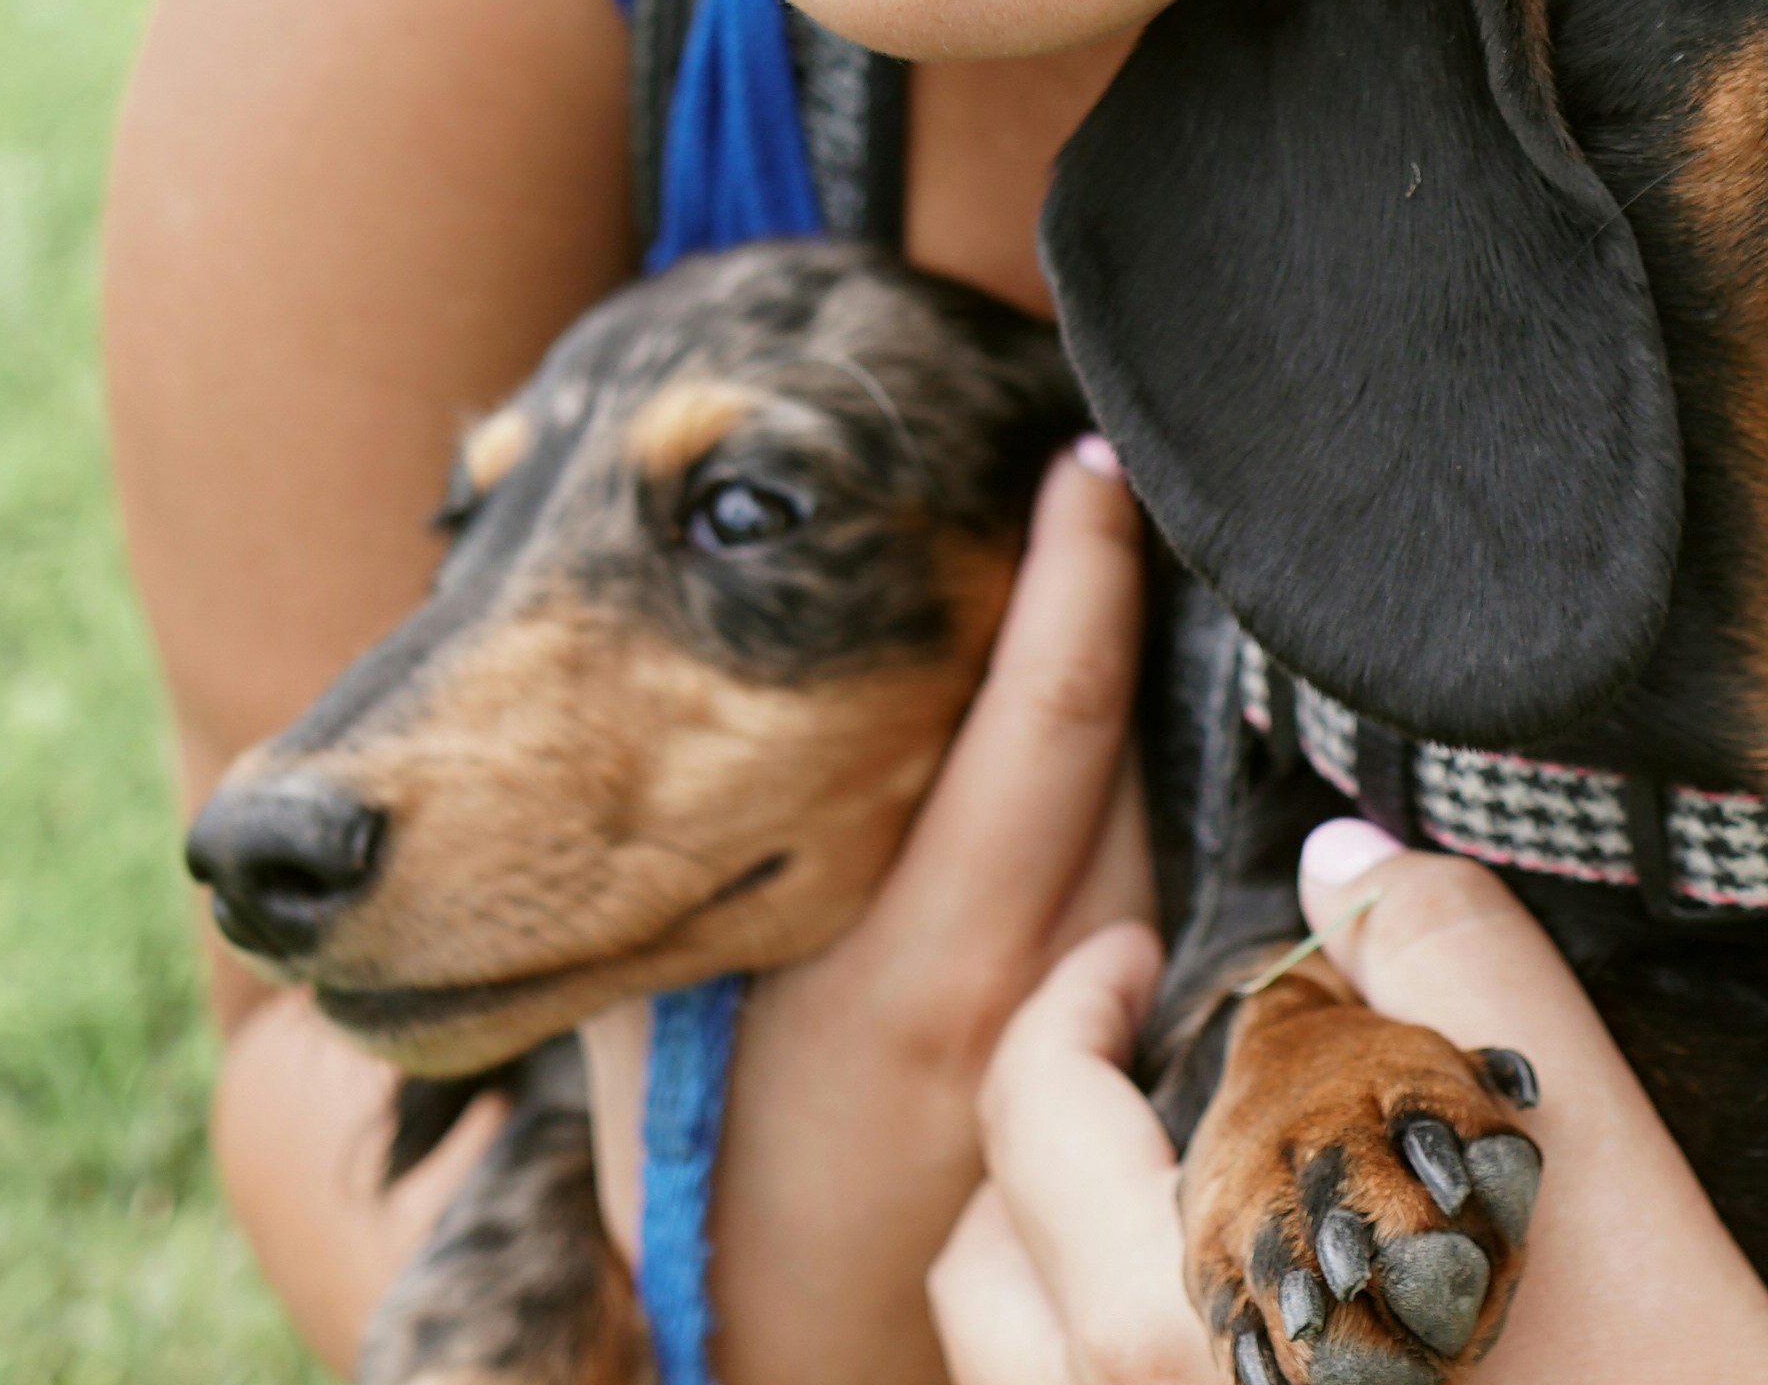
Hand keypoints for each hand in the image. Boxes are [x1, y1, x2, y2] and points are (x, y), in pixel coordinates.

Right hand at [605, 432, 1154, 1384]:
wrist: (803, 1363)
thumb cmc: (705, 1182)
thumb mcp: (644, 1027)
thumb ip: (657, 886)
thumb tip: (599, 710)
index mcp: (909, 975)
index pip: (1042, 729)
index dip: (1079, 584)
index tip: (1084, 471)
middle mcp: (1030, 1004)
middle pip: (1128, 760)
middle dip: (1130, 611)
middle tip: (1114, 488)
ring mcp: (1098, 1050)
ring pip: (1157, 830)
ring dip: (1148, 714)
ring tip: (1116, 591)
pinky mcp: (1140, 1084)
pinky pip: (1167, 910)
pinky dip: (1149, 823)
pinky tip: (1139, 760)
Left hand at [936, 817, 1767, 1384]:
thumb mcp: (1593, 1172)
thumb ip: (1455, 969)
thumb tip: (1344, 862)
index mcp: (1186, 1329)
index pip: (1035, 1114)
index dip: (1080, 1000)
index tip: (1142, 958)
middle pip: (983, 1256)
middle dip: (1050, 1127)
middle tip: (1148, 1059)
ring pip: (1008, 1375)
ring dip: (1050, 1263)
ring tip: (1173, 1200)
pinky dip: (1095, 1374)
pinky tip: (1230, 1331)